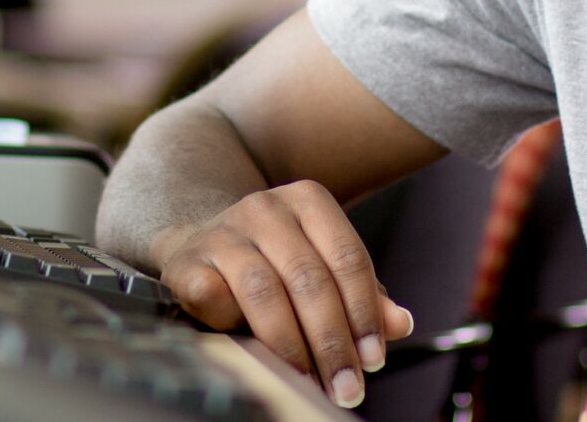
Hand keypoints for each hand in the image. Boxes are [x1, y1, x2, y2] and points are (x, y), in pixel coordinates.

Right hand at [155, 180, 415, 408]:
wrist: (200, 242)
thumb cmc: (274, 261)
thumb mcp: (323, 267)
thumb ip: (362, 294)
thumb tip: (399, 323)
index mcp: (308, 201)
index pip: (347, 258)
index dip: (364, 313)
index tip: (374, 359)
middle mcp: (265, 207)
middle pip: (310, 278)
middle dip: (332, 340)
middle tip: (346, 385)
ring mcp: (223, 231)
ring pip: (265, 290)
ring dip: (292, 345)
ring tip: (309, 379)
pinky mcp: (187, 261)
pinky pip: (214, 298)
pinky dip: (235, 327)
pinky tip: (252, 350)